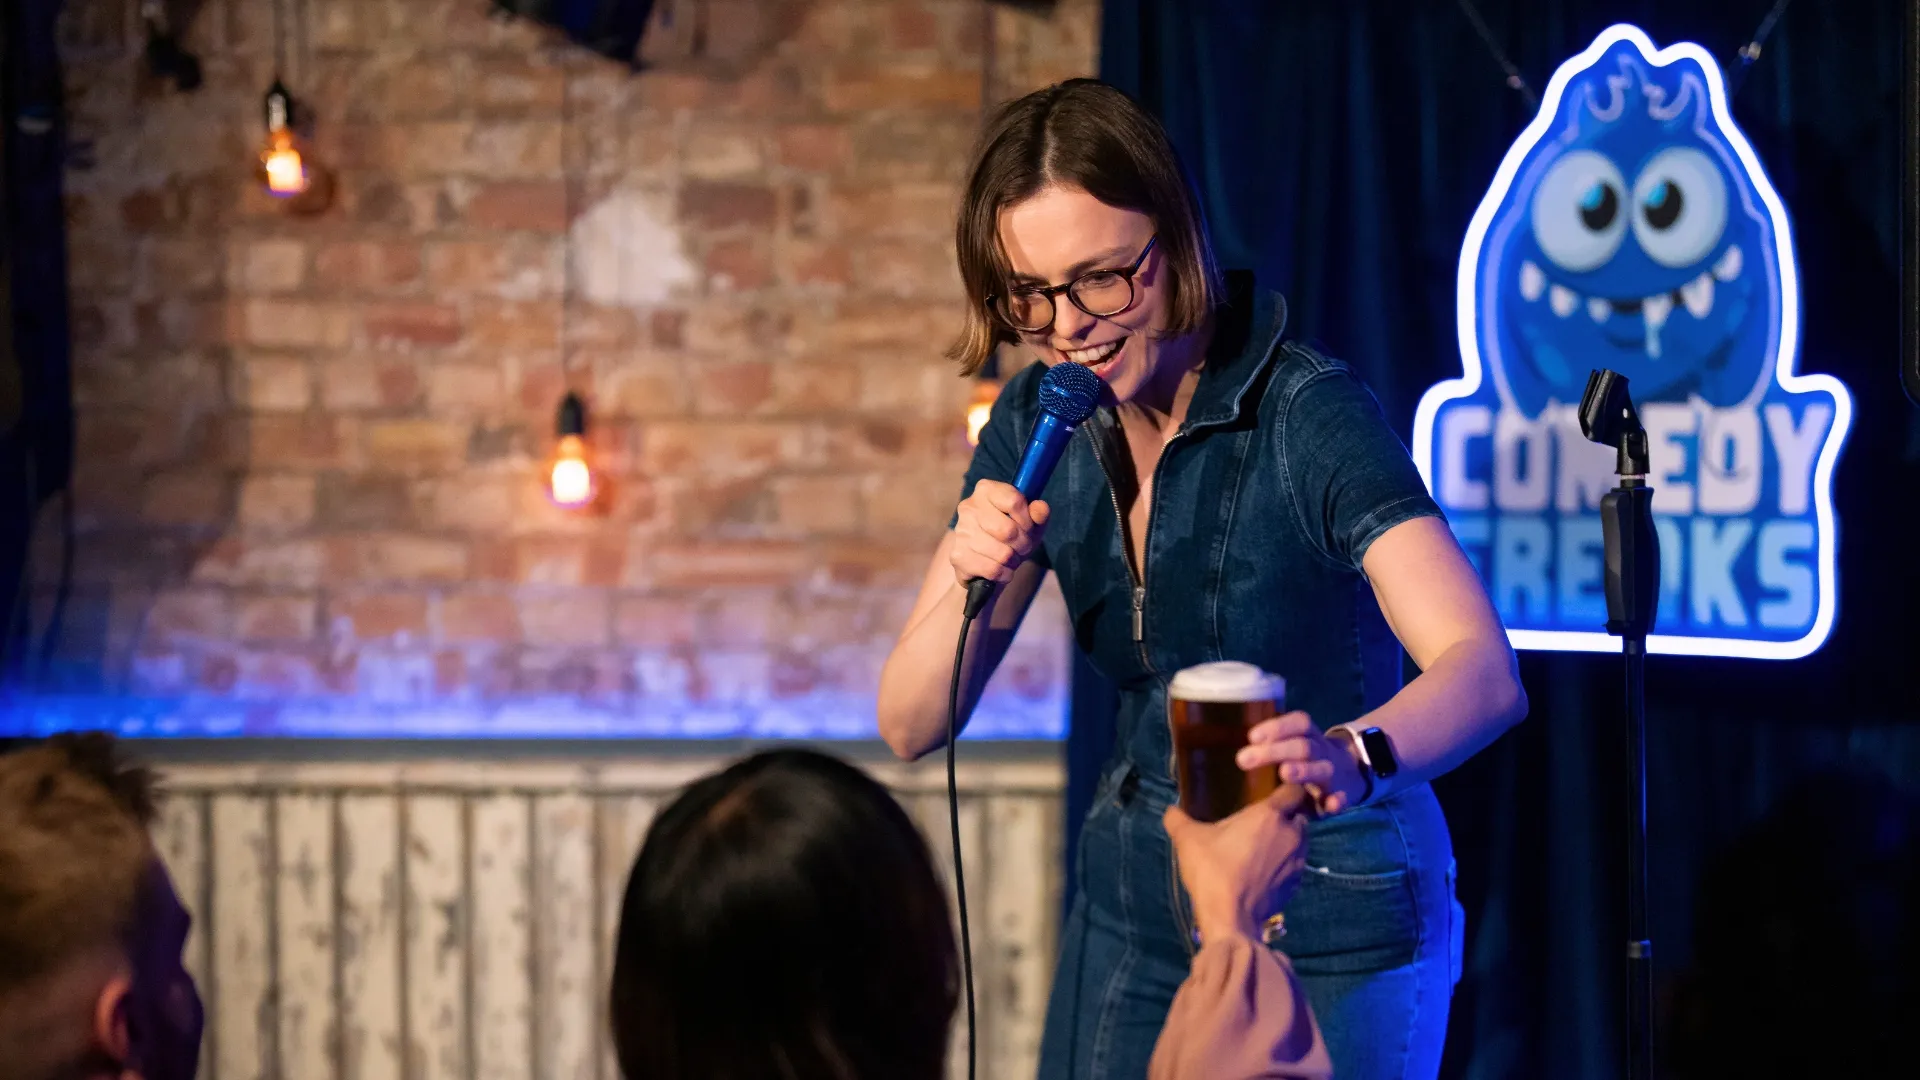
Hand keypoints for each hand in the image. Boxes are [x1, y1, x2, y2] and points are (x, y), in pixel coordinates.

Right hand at [950, 480, 1049, 587]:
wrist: (984, 564)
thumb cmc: (1011, 537)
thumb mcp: (1030, 523)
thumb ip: (1038, 513)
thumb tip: (1041, 508)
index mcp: (986, 490)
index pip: (1014, 501)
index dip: (1027, 519)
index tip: (1028, 528)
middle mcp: (969, 506)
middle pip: (1008, 530)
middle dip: (1022, 544)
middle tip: (1022, 547)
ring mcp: (961, 531)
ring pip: (1002, 553)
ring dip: (1013, 560)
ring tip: (1011, 558)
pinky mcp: (958, 556)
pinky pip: (993, 569)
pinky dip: (1004, 573)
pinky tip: (1001, 570)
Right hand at [1163, 784, 1312, 941]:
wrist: (1230, 917)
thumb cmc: (1212, 869)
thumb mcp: (1188, 839)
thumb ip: (1178, 819)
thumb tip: (1170, 810)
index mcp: (1270, 815)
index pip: (1295, 790)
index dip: (1287, 789)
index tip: (1272, 793)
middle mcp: (1291, 834)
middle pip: (1299, 817)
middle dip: (1286, 817)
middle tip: (1261, 823)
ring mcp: (1298, 862)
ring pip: (1299, 842)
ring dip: (1285, 842)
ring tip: (1261, 849)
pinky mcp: (1296, 885)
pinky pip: (1294, 867)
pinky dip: (1283, 866)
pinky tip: (1262, 873)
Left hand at [1237, 712, 1367, 815]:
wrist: (1352, 771)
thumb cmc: (1308, 758)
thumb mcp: (1295, 745)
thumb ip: (1272, 746)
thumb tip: (1236, 753)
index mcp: (1310, 735)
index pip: (1298, 723)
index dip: (1277, 727)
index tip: (1252, 737)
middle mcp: (1322, 750)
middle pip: (1302, 746)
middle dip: (1275, 751)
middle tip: (1244, 759)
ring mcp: (1333, 773)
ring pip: (1322, 769)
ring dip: (1304, 770)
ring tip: (1284, 773)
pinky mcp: (1343, 795)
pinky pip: (1343, 797)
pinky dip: (1337, 800)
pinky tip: (1330, 805)